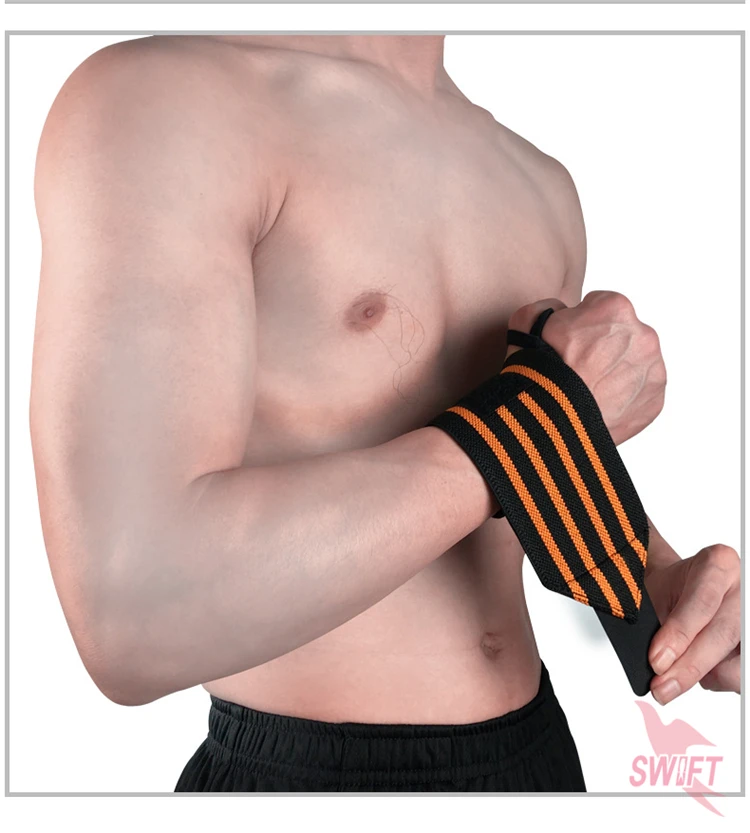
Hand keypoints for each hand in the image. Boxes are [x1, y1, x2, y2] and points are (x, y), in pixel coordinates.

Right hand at [507, 291, 666, 444]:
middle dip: (604, 345)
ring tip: (587, 388)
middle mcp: (643, 335)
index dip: (579, 322)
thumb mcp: (526, 319)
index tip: (568, 340)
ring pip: (634, 363)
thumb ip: (549, 306)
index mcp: (616, 309)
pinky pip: (640, 392)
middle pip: (622, 333)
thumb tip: (561, 313)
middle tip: (577, 367)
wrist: (550, 421)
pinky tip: (599, 403)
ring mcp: (653, 370)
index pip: (600, 304)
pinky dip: (623, 397)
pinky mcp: (655, 400)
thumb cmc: (538, 372)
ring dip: (616, 370)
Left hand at [645, 543, 740, 703]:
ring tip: (678, 678)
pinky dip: (722, 679)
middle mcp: (744, 587)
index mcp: (719, 563)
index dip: (680, 634)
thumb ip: (659, 624)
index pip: (702, 602)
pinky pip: (742, 672)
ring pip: (740, 659)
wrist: (677, 589)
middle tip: (662, 686)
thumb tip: (658, 664)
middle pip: (723, 633)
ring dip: (708, 676)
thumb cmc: (669, 590)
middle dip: (689, 665)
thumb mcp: (656, 595)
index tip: (656, 660)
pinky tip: (704, 673)